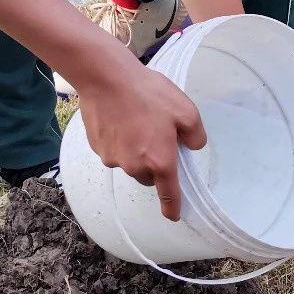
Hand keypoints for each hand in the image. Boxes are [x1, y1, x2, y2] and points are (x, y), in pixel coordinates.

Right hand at [77, 53, 206, 220]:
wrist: (105, 77)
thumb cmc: (149, 93)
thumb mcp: (186, 111)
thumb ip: (196, 135)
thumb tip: (192, 147)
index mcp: (160, 161)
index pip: (168, 193)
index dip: (172, 207)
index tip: (173, 215)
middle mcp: (135, 166)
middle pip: (148, 176)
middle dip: (154, 163)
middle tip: (157, 135)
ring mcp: (113, 159)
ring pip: (130, 163)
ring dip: (135, 151)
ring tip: (137, 121)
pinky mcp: (97, 148)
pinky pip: (113, 151)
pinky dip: (119, 141)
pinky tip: (121, 118)